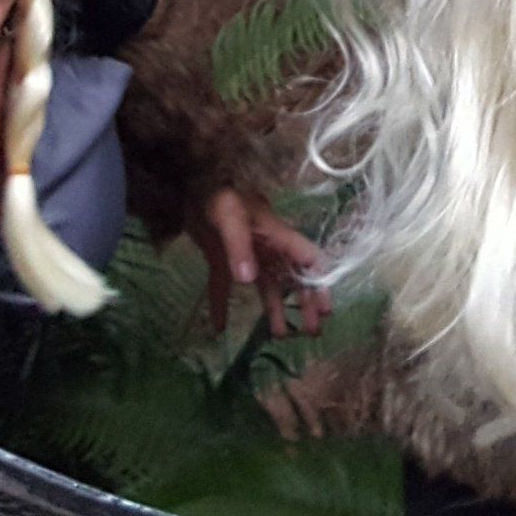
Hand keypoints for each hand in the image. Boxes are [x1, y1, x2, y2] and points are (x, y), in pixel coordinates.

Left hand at [190, 188, 332, 338]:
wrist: (189, 180)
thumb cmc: (217, 192)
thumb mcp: (229, 215)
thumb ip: (238, 246)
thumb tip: (249, 280)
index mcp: (276, 234)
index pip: (308, 259)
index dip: (321, 282)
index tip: (326, 308)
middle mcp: (266, 246)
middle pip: (292, 277)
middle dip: (305, 302)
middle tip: (312, 331)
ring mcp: (245, 253)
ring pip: (266, 284)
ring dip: (275, 308)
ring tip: (281, 336)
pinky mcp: (221, 257)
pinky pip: (225, 286)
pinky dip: (223, 305)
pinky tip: (219, 327)